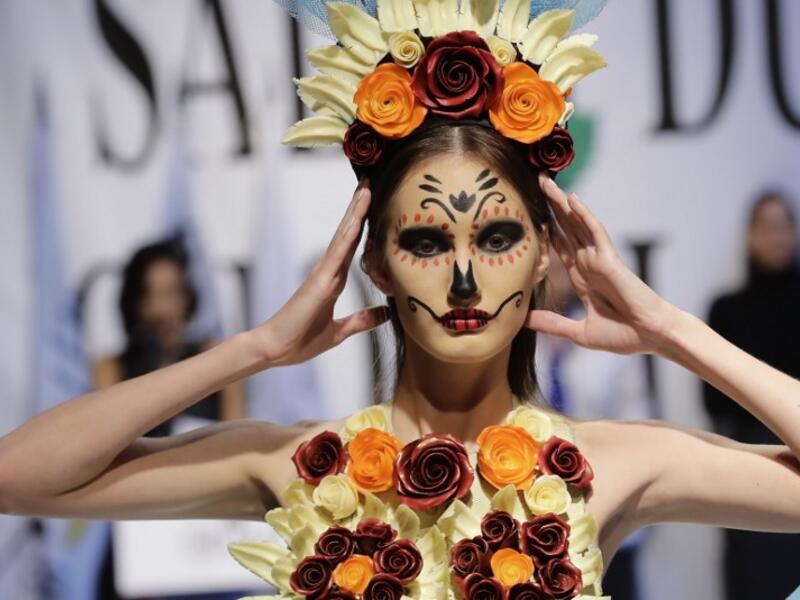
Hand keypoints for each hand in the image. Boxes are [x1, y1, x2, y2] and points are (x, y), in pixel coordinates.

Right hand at [252, 180, 388, 366]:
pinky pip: (337, 253)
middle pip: (348, 235)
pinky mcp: (318, 282)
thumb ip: (361, 320)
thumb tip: (385, 313)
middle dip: (359, 209)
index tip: (374, 204)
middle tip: (369, 182)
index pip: (353, 248)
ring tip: (365, 188)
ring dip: (355, 212)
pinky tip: (358, 219)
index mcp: (334, 281)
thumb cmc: (301, 342)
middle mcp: (328, 272)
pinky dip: (348, 235)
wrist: (275, 351)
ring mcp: (322, 274)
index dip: (363, 226)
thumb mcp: (340, 331)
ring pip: (343, 237)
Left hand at [525, 174, 679, 355]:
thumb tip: (523, 321)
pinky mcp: (611, 260)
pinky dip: (584, 216)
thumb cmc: (624, 335)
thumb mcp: (579, 332)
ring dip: (562, 203)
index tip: (526, 213)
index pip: (558, 247)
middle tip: (534, 182)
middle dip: (550, 207)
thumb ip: (552, 324)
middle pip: (565, 228)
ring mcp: (599, 259)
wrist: (651, 337)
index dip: (544, 229)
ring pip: (577, 224)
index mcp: (581, 278)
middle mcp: (588, 263)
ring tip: (546, 181)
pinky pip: (596, 233)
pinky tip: (572, 200)